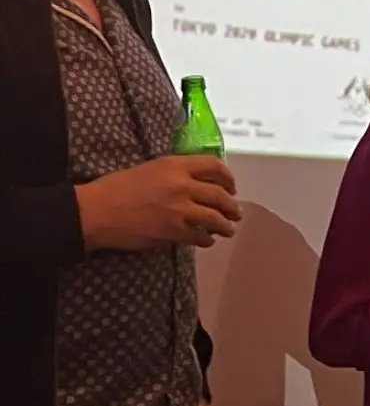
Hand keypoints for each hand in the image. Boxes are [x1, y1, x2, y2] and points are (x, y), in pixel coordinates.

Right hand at [77, 157, 239, 251]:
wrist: (97, 211)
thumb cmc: (117, 188)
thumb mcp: (149, 169)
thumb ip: (174, 173)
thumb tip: (196, 183)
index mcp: (175, 165)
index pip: (214, 165)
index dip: (228, 177)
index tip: (232, 186)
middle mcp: (181, 184)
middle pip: (220, 195)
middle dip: (232, 205)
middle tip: (236, 212)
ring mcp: (179, 209)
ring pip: (215, 218)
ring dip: (225, 225)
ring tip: (229, 229)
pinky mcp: (173, 231)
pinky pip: (199, 236)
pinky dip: (207, 239)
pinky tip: (207, 240)